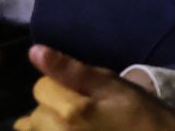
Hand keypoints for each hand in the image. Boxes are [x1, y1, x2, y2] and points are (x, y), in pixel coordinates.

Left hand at [13, 46, 174, 130]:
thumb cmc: (140, 115)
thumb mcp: (112, 86)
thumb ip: (71, 70)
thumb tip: (34, 51)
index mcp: (71, 112)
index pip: (41, 88)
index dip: (59, 83)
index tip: (82, 91)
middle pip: (34, 114)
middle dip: (52, 108)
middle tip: (81, 111)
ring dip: (47, 126)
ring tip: (73, 125)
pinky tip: (70, 129)